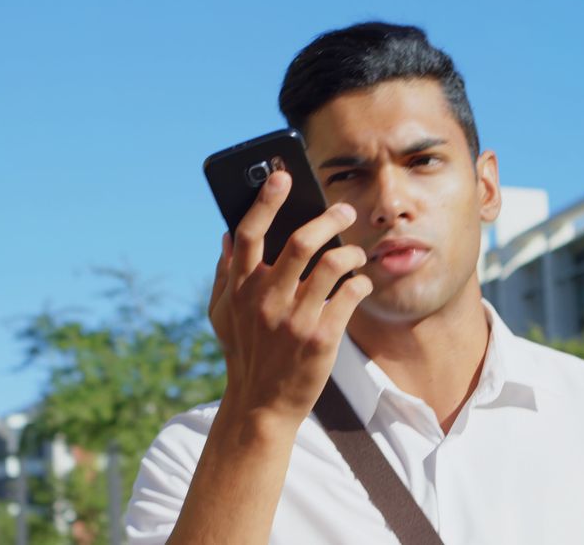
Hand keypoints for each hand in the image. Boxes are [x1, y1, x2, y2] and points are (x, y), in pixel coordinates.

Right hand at [208, 170, 372, 429]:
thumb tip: (226, 236)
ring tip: (356, 254)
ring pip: (332, 265)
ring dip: (350, 253)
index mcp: (240, 289)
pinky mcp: (321, 340)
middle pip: (301, 242)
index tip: (282, 177)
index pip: (249, 234)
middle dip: (329, 219)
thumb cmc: (245, 354)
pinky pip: (349, 296)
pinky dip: (360, 283)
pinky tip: (361, 284)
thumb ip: (225, 275)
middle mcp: (265, 300)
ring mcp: (294, 321)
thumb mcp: (222, 316)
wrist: (262, 406)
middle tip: (344, 212)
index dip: (265, 201)